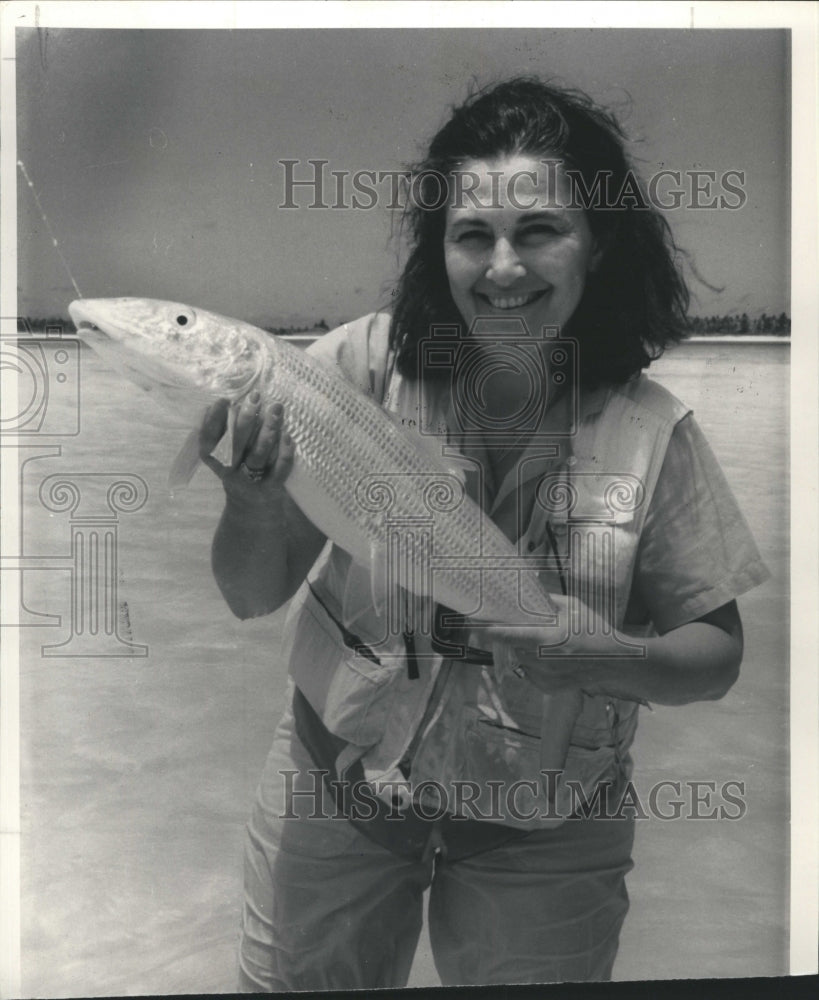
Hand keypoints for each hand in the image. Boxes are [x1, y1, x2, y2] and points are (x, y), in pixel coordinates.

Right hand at [198, 393, 294, 512]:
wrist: (250, 504)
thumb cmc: (237, 466)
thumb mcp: (223, 451)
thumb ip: (220, 429)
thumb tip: (217, 404)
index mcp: (215, 459)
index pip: (208, 439)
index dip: (214, 420)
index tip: (223, 401)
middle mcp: (230, 470)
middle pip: (236, 444)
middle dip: (245, 419)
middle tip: (255, 397)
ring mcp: (251, 480)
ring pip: (259, 454)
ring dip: (268, 430)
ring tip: (276, 409)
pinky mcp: (271, 487)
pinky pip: (279, 469)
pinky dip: (284, 452)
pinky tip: (288, 435)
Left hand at [488, 593, 615, 695]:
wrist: (616, 662)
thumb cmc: (595, 630)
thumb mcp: (572, 607)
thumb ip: (545, 601)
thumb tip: (525, 592)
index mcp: (545, 639)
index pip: (504, 635)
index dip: (485, 628)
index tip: (471, 621)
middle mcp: (541, 662)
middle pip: (513, 645)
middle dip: (517, 635)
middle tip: (535, 628)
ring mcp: (544, 678)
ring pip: (521, 659)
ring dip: (527, 649)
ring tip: (551, 643)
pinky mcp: (548, 689)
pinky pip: (530, 672)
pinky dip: (535, 664)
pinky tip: (555, 658)